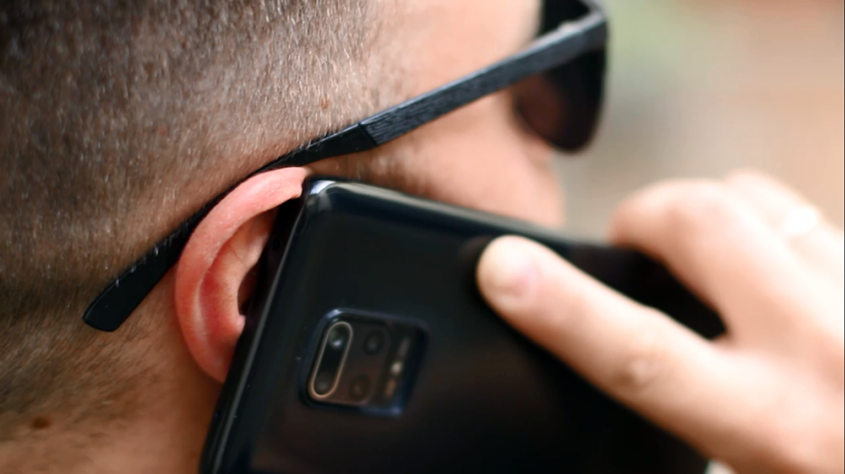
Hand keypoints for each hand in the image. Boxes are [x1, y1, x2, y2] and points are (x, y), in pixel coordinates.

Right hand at [477, 171, 843, 473]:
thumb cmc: (833, 470)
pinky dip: (761, 225)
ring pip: (753, 196)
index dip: (556, 306)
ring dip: (701, 215)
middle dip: (638, 220)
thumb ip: (683, 435)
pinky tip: (766, 271)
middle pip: (696, 222)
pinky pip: (803, 212)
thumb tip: (623, 391)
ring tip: (696, 261)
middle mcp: (827, 351)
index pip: (637, 352)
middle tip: (629, 254)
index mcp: (776, 426)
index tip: (500, 269)